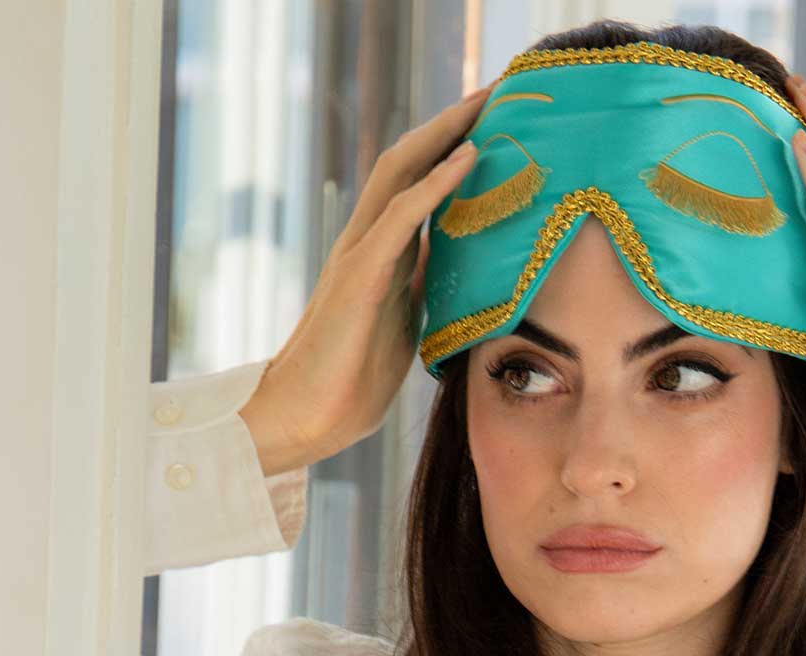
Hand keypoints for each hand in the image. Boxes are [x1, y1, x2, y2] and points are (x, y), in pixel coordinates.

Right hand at [239, 85, 491, 475]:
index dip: (453, 146)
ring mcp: (359, 252)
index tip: (496, 122)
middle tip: (497, 90)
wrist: (308, 416)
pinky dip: (435, 182)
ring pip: (399, 171)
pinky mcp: (360, 274)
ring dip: (445, 133)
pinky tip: (467, 157)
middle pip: (408, 160)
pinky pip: (401, 214)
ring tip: (486, 103)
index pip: (418, 181)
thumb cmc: (353, 377)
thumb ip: (424, 285)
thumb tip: (459, 264)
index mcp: (380, 251)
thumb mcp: (407, 320)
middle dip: (452, 122)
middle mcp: (367, 239)